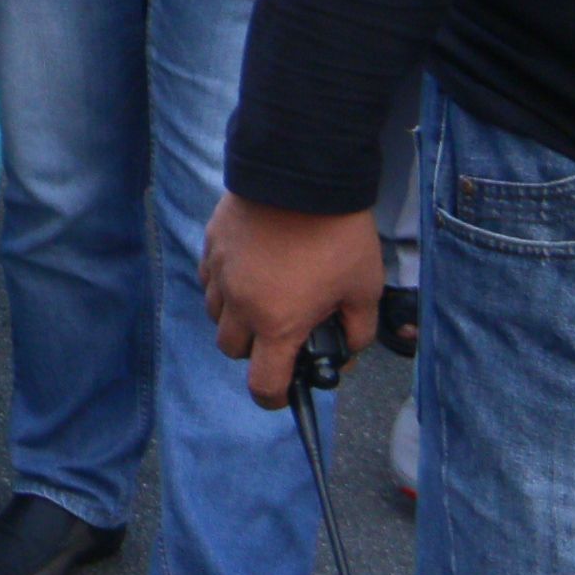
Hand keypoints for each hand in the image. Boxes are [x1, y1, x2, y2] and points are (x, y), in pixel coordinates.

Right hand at [202, 195, 382, 409]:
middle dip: (255, 351)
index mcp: (278, 323)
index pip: (262, 384)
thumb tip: (345, 350)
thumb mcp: (365, 290)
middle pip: (232, 350)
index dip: (273, 398)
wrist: (303, 176)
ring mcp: (220, 272)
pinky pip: (210, 279)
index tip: (283, 392)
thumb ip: (357, 331)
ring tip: (264, 298)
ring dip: (235, 318)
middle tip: (281, 333)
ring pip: (215, 315)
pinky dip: (225, 286)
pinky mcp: (212, 244)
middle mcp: (240, 304)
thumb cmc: (337, 236)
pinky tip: (250, 270)